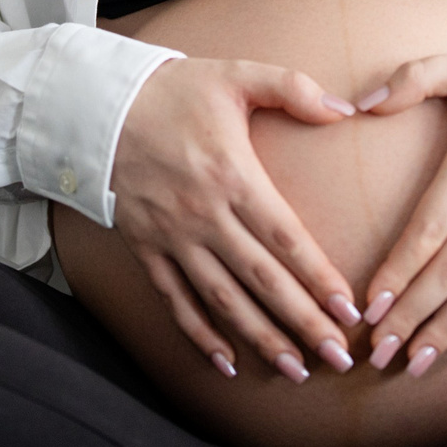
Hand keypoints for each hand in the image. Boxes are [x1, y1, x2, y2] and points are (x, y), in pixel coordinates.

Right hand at [106, 57, 365, 382]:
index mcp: (233, 175)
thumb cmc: (174, 91)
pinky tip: (227, 363)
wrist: (97, 107)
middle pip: (261, 279)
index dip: (319, 278)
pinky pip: (175, 300)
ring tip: (294, 369)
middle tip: (338, 358)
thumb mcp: (235, 76)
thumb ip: (293, 88)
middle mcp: (203, 214)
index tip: (350, 311)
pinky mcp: (146, 249)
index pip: (285, 238)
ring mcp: (172, 237)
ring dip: (260, 338)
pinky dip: (199, 335)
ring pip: (221, 300)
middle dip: (302, 322)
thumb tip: (344, 109)